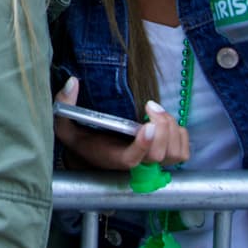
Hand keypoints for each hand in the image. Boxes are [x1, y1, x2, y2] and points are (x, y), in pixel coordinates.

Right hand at [53, 77, 189, 169]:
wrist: (93, 156)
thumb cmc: (81, 139)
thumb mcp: (64, 124)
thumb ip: (63, 105)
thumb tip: (73, 82)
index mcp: (112, 158)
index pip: (132, 159)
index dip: (143, 145)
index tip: (146, 125)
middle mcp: (135, 165)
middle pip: (160, 155)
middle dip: (161, 127)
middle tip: (150, 106)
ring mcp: (152, 163)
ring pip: (174, 153)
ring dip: (171, 129)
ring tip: (157, 111)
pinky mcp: (163, 158)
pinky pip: (183, 151)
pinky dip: (180, 134)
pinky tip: (165, 122)